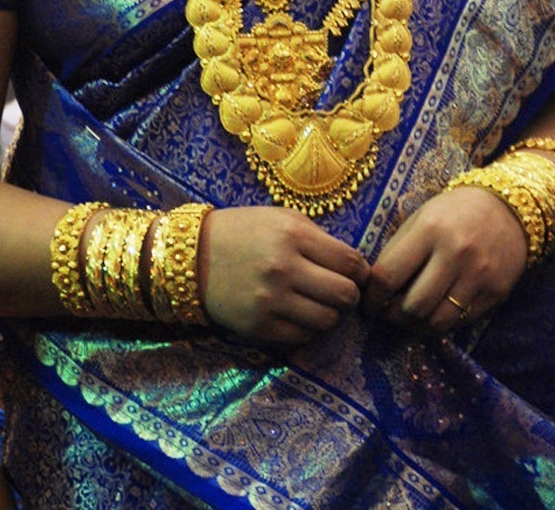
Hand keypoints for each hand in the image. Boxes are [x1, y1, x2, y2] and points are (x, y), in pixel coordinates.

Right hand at [199, 206, 369, 344]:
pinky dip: (307, 328)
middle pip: (345, 295)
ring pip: (327, 320)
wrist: (192, 255)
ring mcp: (271, 300)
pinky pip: (302, 336)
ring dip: (329, 314)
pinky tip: (297, 313)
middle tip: (340, 292)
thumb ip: (318, 238)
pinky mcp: (259, 326)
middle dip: (349, 295)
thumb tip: (354, 266)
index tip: (358, 275)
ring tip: (317, 303)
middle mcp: (285, 267)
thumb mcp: (281, 217)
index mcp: (294, 234)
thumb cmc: (242, 231)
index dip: (361, 272)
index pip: (350, 262)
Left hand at [363, 187, 527, 332]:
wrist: (508, 208)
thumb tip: (373, 287)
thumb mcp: (422, 217)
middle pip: (413, 305)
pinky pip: (461, 321)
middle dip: (392, 316)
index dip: (372, 297)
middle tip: (386, 314)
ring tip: (408, 319)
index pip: (389, 275)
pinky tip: (433, 315)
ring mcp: (478, 275)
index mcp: (429, 229)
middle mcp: (455, 253)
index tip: (367, 303)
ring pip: (437, 321)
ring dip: (416, 326)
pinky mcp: (496, 292)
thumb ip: (399, 249)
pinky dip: (442, 324)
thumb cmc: (455, 212)